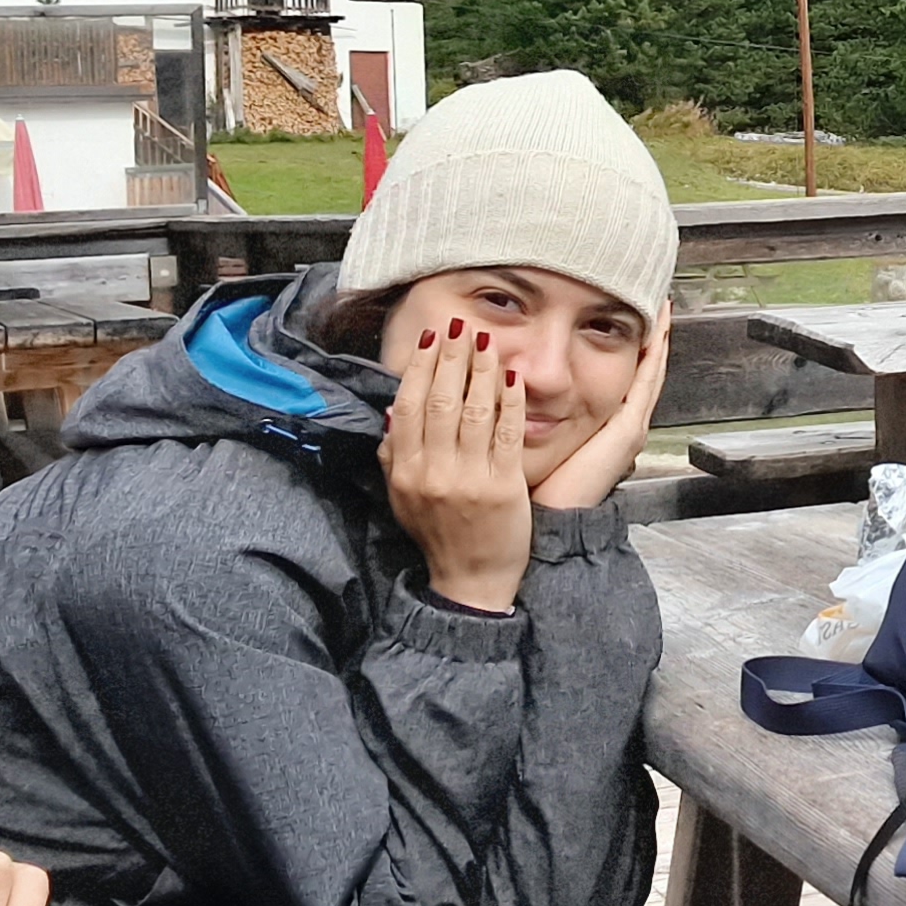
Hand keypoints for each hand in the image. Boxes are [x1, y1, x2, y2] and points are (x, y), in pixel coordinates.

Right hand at [385, 318, 533, 608]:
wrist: (470, 578)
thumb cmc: (438, 532)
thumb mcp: (403, 496)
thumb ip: (393, 454)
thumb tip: (392, 409)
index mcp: (406, 471)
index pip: (409, 407)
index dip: (420, 368)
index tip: (431, 338)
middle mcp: (433, 473)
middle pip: (441, 401)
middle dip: (451, 358)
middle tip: (460, 327)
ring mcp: (469, 479)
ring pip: (474, 411)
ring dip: (480, 370)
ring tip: (486, 341)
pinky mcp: (504, 486)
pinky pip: (507, 433)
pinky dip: (509, 401)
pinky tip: (512, 376)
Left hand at [536, 308, 673, 510]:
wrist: (559, 515)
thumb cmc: (546, 486)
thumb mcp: (539, 437)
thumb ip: (532, 412)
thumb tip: (514, 381)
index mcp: (607, 427)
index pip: (625, 379)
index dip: (632, 349)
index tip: (631, 318)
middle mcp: (626, 423)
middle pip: (645, 371)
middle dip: (651, 337)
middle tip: (657, 303)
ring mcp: (632, 425)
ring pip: (650, 371)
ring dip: (658, 339)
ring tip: (662, 309)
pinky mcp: (629, 427)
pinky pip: (647, 380)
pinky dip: (655, 353)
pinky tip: (657, 329)